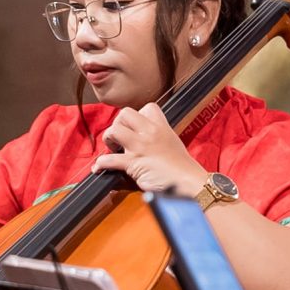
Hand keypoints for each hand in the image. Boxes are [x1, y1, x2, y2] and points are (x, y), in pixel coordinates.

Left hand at [94, 104, 209, 197]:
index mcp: (162, 127)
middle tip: (120, 137)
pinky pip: (110, 160)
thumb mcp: (173, 143)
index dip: (137, 116)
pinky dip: (101, 164)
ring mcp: (141, 147)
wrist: (189, 182)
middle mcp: (150, 133)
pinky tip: (100, 167)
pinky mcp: (134, 164)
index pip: (146, 107)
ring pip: (114, 130)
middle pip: (125, 113)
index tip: (134, 127)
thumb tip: (146, 141)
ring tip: (112, 148)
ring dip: (108, 139)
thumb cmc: (183, 168)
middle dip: (118, 124)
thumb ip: (159, 137)